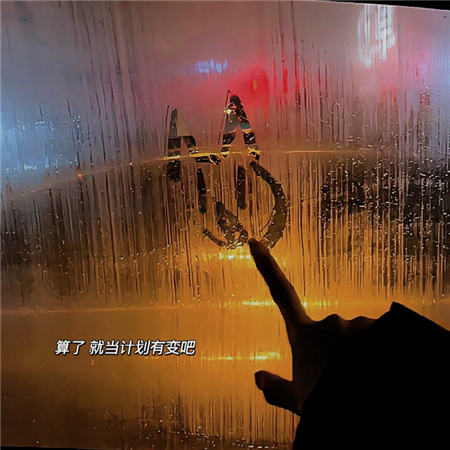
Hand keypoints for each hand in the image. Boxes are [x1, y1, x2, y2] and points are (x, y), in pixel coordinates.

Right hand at [249, 238, 374, 415]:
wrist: (368, 401)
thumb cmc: (329, 402)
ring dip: (361, 358)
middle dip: (338, 356)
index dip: (267, 267)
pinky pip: (381, 340)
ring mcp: (354, 325)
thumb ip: (276, 390)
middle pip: (331, 335)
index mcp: (304, 335)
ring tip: (364, 382)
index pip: (281, 294)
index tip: (255, 242)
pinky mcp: (380, 328)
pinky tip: (382, 373)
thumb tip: (257, 378)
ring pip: (358, 340)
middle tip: (344, 384)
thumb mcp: (300, 402)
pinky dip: (381, 355)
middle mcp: (328, 323)